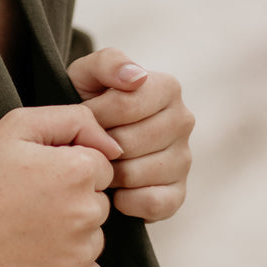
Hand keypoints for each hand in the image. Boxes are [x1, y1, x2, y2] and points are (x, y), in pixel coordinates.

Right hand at [0, 105, 120, 266]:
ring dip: (71, 234)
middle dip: (72, 200)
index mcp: (78, 171)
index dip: (66, 168)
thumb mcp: (16, 127)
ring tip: (26, 231)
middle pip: (99, 202)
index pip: (99, 166)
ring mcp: (79, 256)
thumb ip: (73, 120)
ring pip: (93, 237)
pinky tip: (36, 258)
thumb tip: (114, 146)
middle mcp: (86, 214)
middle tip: (27, 205)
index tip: (35, 178)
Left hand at [67, 48, 194, 221]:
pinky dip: (127, 201)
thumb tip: (136, 77)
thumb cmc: (88, 103)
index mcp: (167, 88)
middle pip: (128, 143)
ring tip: (99, 165)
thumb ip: (108, 63)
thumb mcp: (87, 75)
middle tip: (87, 145)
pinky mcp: (178, 193)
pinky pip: (152, 203)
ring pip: (136, 174)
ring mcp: (183, 159)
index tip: (82, 118)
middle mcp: (183, 121)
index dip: (95, 116)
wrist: (87, 139)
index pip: (127, 105)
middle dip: (99, 146)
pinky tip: (114, 191)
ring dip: (108, 174)